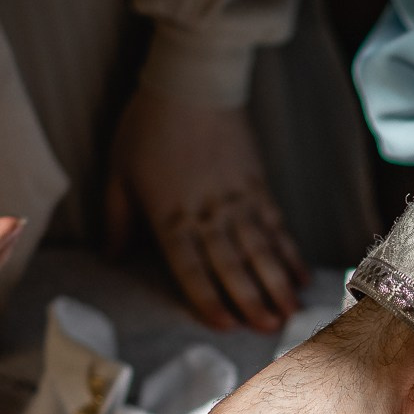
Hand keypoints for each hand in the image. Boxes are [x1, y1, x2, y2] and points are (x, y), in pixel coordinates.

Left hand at [105, 87, 306, 333]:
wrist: (193, 81)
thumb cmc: (148, 125)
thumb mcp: (118, 172)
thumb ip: (118, 219)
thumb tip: (112, 257)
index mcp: (171, 218)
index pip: (192, 270)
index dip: (208, 300)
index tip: (225, 326)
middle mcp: (209, 216)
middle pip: (234, 268)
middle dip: (252, 302)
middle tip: (270, 332)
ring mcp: (238, 202)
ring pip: (262, 253)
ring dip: (278, 286)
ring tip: (292, 313)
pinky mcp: (258, 187)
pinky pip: (277, 227)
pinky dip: (290, 253)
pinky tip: (301, 275)